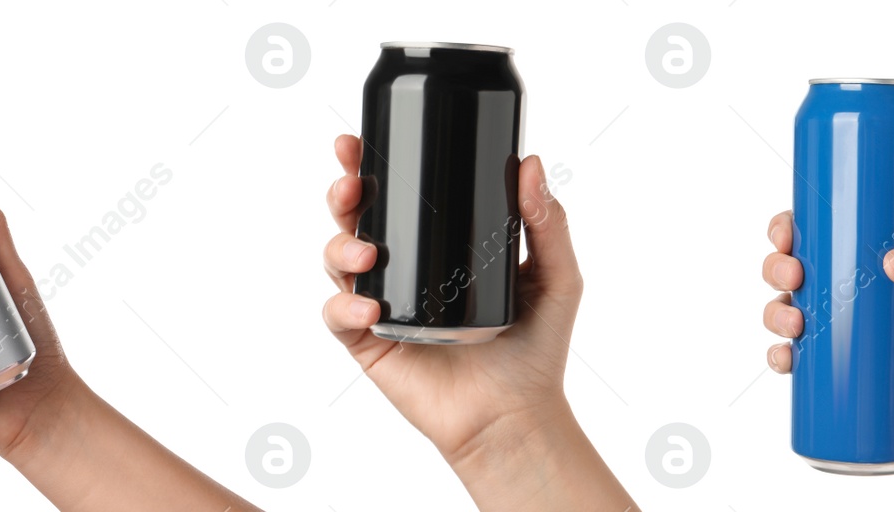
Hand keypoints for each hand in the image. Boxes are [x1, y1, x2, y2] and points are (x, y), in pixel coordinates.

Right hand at [319, 135, 583, 457]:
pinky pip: (338, 319)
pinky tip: (368, 307)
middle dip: (344, 193)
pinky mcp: (370, 345)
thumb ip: (548, 223)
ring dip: (340, 245)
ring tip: (365, 253)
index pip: (400, 194)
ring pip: (338, 261)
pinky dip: (344, 309)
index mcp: (440, 244)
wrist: (516, 416)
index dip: (371, 165)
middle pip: (358, 218)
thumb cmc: (536, 349)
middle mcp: (407, 268)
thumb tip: (531, 164)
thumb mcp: (555, 278)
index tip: (358, 144)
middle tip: (352, 185)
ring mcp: (384, 305)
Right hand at [758, 210, 893, 410]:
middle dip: (776, 270)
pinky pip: (806, 361)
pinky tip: (784, 361)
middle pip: (793, 270)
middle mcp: (854, 285)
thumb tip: (892, 265)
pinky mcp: (856, 366)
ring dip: (774, 315)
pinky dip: (784, 359)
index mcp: (874, 250)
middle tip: (794, 279)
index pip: (817, 229)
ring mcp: (853, 326)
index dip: (786, 228)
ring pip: (790, 313)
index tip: (786, 236)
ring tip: (794, 324)